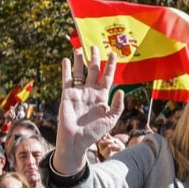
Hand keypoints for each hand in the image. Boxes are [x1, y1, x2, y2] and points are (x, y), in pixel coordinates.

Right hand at [56, 48, 123, 173]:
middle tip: (94, 46)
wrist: (76, 141)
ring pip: (80, 72)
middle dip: (94, 58)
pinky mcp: (67, 95)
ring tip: (80, 48)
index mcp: (102, 97)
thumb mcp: (111, 120)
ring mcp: (79, 92)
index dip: (110, 65)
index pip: (107, 77)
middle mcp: (90, 92)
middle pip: (93, 71)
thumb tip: (121, 91)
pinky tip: (67, 60)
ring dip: (80, 60)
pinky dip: (67, 69)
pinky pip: (67, 79)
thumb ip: (117, 106)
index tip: (113, 53)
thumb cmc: (94, 132)